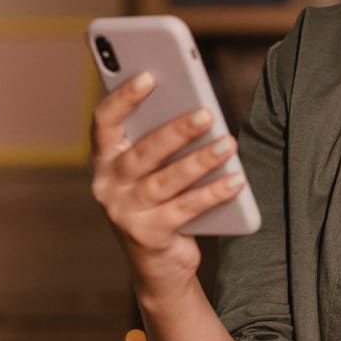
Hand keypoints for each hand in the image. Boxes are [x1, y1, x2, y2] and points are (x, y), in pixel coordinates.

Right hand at [89, 72, 244, 296]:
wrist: (158, 265)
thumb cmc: (160, 201)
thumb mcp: (154, 168)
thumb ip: (162, 140)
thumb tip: (197, 109)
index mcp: (105, 159)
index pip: (104, 122)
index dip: (124, 97)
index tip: (149, 75)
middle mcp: (107, 185)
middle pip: (142, 152)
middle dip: (176, 131)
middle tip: (206, 114)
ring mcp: (124, 213)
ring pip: (165, 181)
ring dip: (199, 161)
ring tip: (228, 144)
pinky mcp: (147, 236)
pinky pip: (185, 209)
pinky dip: (213, 193)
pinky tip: (235, 180)